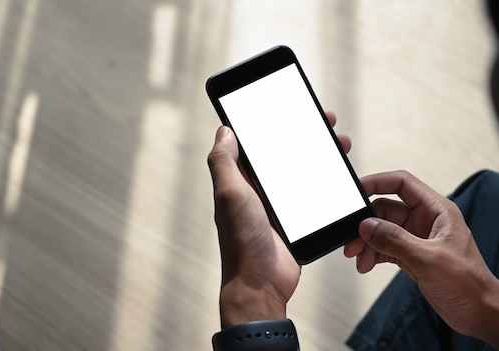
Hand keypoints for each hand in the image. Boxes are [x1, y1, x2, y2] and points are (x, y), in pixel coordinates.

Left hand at [208, 111, 349, 327]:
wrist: (261, 283)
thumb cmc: (242, 240)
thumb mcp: (230, 194)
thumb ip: (223, 161)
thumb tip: (224, 130)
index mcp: (239, 178)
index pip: (255, 141)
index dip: (273, 121)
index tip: (294, 106)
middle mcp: (256, 188)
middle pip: (284, 151)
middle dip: (306, 133)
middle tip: (328, 120)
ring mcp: (277, 203)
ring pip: (302, 169)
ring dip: (321, 153)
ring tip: (342, 143)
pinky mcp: (295, 218)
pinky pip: (312, 192)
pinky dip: (326, 179)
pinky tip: (342, 171)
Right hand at [344, 171, 498, 345]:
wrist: (477, 312)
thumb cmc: (469, 284)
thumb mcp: (428, 258)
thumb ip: (394, 240)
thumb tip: (367, 225)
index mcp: (437, 211)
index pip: (402, 184)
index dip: (377, 182)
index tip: (356, 190)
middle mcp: (426, 220)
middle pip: (385, 209)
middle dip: (366, 224)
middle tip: (353, 240)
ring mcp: (416, 238)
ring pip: (381, 230)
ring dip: (367, 243)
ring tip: (360, 259)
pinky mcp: (410, 255)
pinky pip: (383, 248)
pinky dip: (372, 255)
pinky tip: (367, 264)